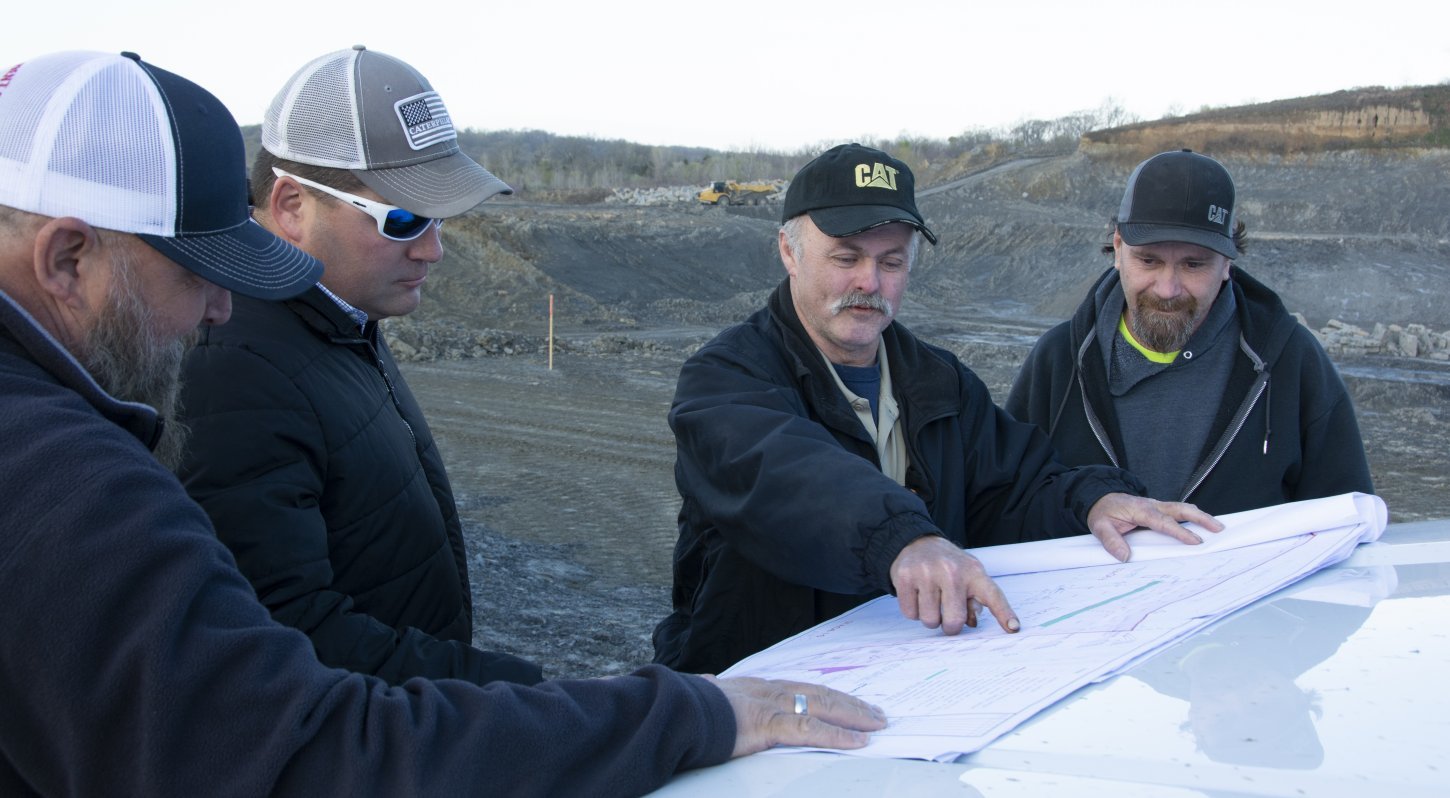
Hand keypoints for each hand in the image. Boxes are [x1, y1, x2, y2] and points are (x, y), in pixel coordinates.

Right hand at [702, 676, 887, 756]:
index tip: (850, 702)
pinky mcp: (770, 725)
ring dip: (854, 717)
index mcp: (758, 686)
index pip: (804, 688)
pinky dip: (838, 736)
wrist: (676, 710)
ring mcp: (772, 706)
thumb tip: (707, 681)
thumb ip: (712, 688)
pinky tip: (856, 741)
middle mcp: (771, 691)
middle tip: (877, 714)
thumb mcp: (705, 693)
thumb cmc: (688, 706)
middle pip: (821, 694)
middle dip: (852, 705)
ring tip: (876, 726)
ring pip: (823, 708)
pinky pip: (811, 730)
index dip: (830, 695)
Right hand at [889, 535, 1019, 634]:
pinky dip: (913, 611)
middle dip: (949, 625)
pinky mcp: (905, 578)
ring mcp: (926, 574)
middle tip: (947, 613)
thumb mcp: (967, 574)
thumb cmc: (946, 565)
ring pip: (930, 620)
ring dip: (930, 617)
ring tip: (931, 600)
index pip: (993, 595)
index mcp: (973, 571)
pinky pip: (910, 614)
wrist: (916, 542)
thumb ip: (974, 599)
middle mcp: (951, 571)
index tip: (1013, 628)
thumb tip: (972, 622)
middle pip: (953, 620)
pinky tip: (917, 595)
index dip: (1004, 614)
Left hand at [1087, 493, 1223, 561]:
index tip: (1195, 541)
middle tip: (1218, 528)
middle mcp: (1152, 505)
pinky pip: (1178, 511)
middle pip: (1180, 509)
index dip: (1180, 531)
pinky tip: (1203, 522)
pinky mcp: (1159, 509)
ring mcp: (1157, 506)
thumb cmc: (1102, 512)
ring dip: (1201, 516)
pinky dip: (1193, 515)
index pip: (1163, 521)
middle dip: (1200, 518)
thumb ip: (1111, 541)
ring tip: (1218, 527)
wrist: (1100, 497)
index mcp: (1140, 510)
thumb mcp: (1099, 527)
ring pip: (1183, 508)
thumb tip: (1125, 557)